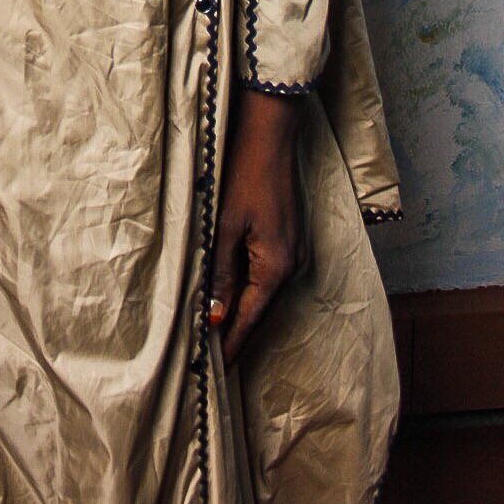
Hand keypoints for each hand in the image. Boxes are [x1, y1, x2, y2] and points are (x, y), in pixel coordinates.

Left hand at [208, 86, 306, 367]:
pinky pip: (268, 275)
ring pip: (263, 293)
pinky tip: (231, 292)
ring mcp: (295, 252)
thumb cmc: (244, 174)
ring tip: (214, 331)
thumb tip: (214, 316)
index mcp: (276, 267)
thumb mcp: (225, 225)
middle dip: (234, 331)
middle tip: (208, 358)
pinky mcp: (290, 239)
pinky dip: (249, 287)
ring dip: (240, 309)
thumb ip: (220, 272)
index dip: (230, 344)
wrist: (271, 134)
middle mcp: (292, 265)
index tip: (214, 370)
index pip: (248, 319)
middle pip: (258, 310)